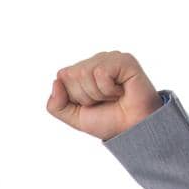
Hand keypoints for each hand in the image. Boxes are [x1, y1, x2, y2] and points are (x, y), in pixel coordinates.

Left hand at [46, 51, 162, 139]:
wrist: (132, 129)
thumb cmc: (109, 121)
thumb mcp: (75, 118)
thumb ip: (56, 105)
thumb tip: (56, 81)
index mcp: (83, 72)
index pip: (62, 75)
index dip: (73, 96)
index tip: (91, 104)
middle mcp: (95, 62)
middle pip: (71, 74)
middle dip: (85, 96)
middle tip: (103, 101)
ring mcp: (110, 58)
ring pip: (84, 72)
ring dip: (97, 94)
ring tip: (113, 96)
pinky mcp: (123, 60)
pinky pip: (100, 72)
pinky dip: (108, 89)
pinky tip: (120, 91)